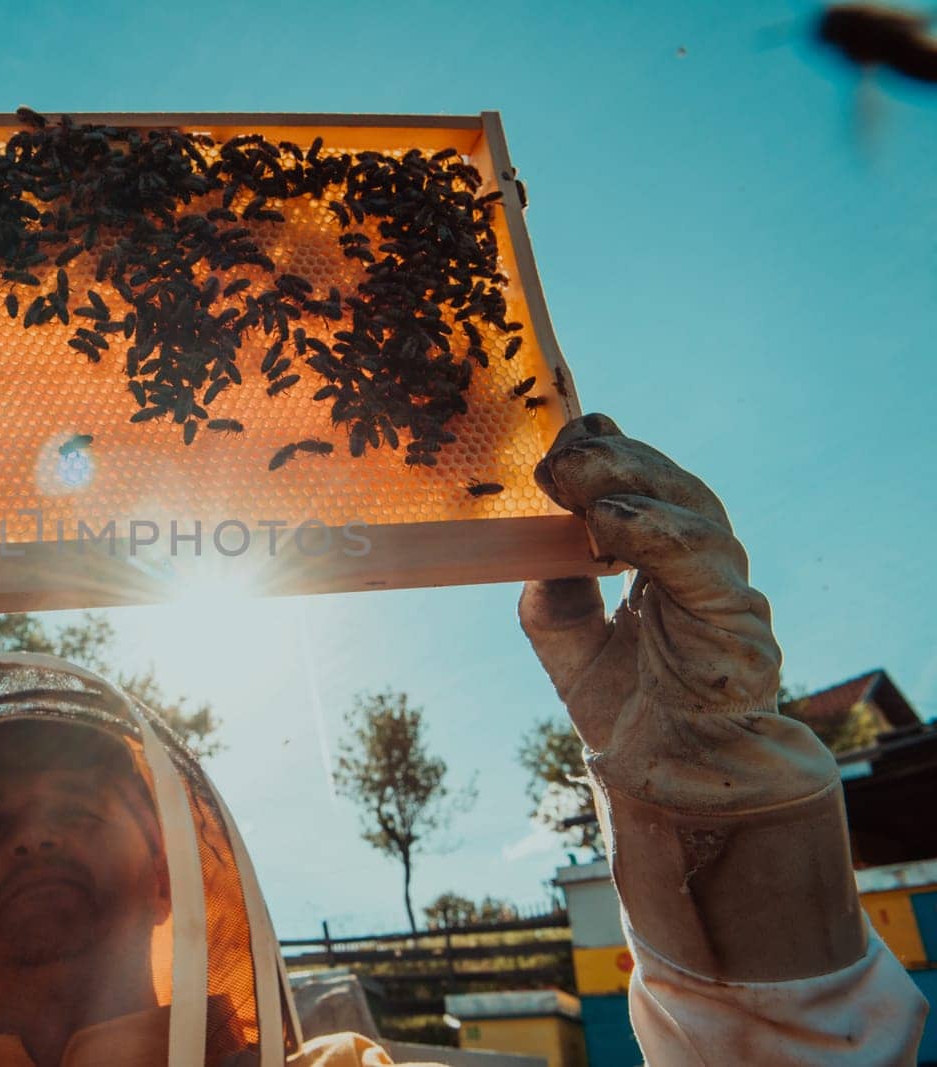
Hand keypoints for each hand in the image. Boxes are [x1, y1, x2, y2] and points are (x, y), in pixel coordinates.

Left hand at [518, 414, 861, 980]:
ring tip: (578, 474)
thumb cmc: (631, 711)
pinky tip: (613, 524)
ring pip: (693, 515)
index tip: (571, 426)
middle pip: (670, 488)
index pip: (646, 484)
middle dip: (615, 460)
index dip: (613, 451)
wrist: (672, 789)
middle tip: (562, 451)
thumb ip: (552, 594)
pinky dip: (659, 537)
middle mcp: (703, 566)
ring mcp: (727, 595)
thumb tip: (527, 550)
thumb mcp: (569, 644)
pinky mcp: (742, 633)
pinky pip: (704, 570)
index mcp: (665, 558)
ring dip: (632, 486)